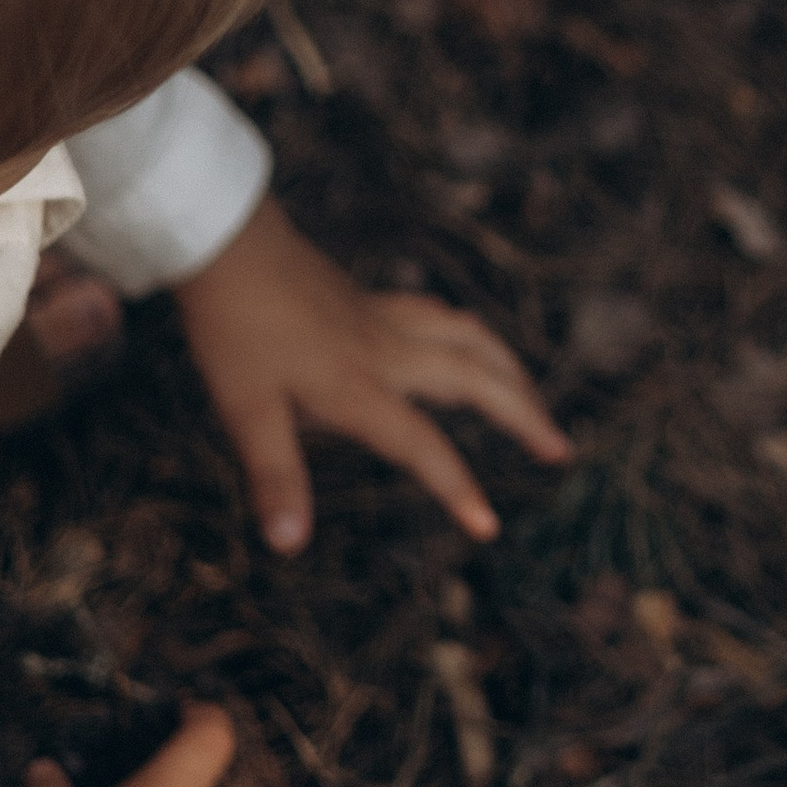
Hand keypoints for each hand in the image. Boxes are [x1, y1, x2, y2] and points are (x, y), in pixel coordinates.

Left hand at [172, 198, 569, 551]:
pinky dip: (468, 334)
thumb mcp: (244, 410)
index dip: (458, 487)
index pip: (423, 446)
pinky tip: (465, 340)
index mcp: (360, 387)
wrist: (227, 242)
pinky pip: (441, 317)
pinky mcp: (370, 302)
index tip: (489, 526)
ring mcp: (383, 322)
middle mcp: (387, 353)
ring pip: (470, 340)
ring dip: (510, 371)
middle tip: (560, 448)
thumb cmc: (232, 328)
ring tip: (534, 397)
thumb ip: (275, 476)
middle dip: (524, 416)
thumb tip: (289, 544)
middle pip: (477, 382)